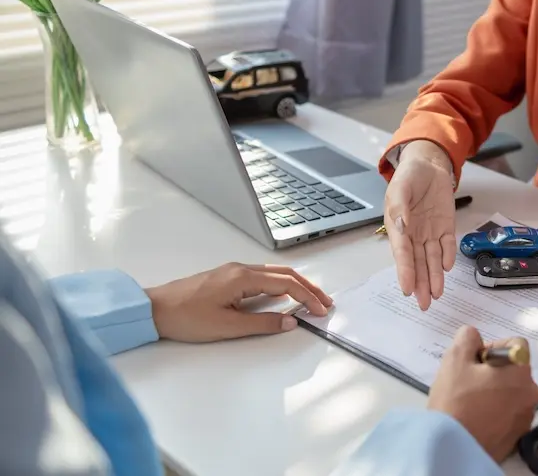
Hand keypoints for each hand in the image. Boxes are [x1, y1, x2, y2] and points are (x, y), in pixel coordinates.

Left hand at [146, 263, 333, 342]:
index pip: (286, 285)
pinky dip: (281, 283)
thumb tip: (290, 321)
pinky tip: (285, 294)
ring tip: (311, 299)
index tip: (321, 311)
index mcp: (243, 278)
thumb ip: (262, 323)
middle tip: (326, 303)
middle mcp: (241, 269)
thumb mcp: (227, 326)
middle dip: (309, 288)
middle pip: (285, 274)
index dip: (307, 298)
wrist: (154, 309)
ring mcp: (234, 270)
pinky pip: (263, 275)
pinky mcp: (227, 276)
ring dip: (296, 284)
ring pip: (275, 273)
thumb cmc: (186, 317)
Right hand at [384, 140, 456, 308]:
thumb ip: (399, 206)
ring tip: (437, 294)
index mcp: (397, 227)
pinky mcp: (446, 228)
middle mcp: (414, 234)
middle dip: (421, 284)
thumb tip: (401, 224)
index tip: (407, 289)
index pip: (402, 253)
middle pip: (417, 263)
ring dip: (434, 277)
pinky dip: (448, 256)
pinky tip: (447, 268)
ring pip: (432, 259)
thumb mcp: (400, 188)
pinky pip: (448, 244)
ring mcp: (430, 233)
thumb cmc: (409, 176)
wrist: (429, 165)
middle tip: (424, 304)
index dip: (405, 271)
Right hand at [427, 326, 537, 462]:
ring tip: (470, 400)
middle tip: (468, 380)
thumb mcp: (455, 359)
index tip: (475, 361)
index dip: (493, 347)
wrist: (453, 448)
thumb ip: (467, 337)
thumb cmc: (455, 401)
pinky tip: (475, 416)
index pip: (516, 343)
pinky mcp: (518, 434)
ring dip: (495, 390)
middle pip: (514, 369)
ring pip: (512, 391)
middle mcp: (531, 392)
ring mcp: (526, 415)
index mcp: (521, 371)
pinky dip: (496, 410)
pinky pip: (509, 412)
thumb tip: (474, 336)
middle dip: (493, 370)